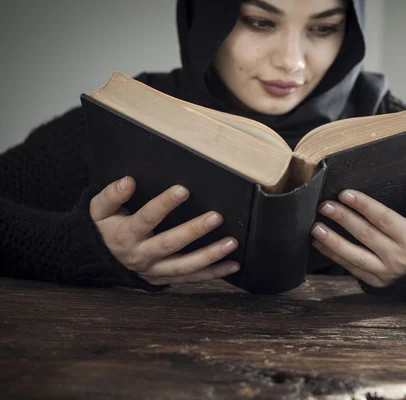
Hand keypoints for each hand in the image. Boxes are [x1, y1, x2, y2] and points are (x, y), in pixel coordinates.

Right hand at [89, 176, 239, 284]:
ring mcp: (153, 271)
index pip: (146, 218)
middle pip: (169, 244)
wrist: (94, 261)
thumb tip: (128, 181)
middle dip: (194, 231)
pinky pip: (190, 278)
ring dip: (210, 256)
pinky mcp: (163, 279)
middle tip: (217, 217)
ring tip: (231, 243)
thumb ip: (111, 195)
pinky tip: (233, 265)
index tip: (182, 189)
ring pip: (184, 266)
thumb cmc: (100, 229)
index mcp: (126, 235)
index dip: (163, 204)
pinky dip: (213, 274)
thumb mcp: (97, 211)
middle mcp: (141, 255)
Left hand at [311, 169, 405, 287]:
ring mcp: (386, 272)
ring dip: (332, 242)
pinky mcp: (376, 281)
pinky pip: (351, 268)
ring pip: (354, 256)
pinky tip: (319, 243)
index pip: (383, 219)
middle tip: (324, 206)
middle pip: (365, 235)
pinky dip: (333, 256)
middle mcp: (398, 257)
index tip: (345, 194)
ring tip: (315, 227)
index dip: (363, 206)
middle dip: (343, 219)